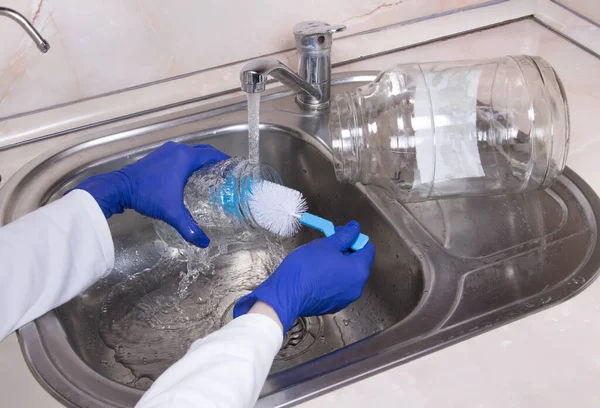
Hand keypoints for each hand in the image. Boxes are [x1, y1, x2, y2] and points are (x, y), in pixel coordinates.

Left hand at [76, 141, 228, 247]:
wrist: (119, 188)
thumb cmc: (147, 195)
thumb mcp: (171, 212)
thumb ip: (188, 227)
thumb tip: (204, 242)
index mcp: (185, 157)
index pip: (212, 154)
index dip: (225, 161)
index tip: (233, 170)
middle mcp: (178, 150)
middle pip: (203, 151)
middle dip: (215, 161)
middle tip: (224, 175)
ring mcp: (167, 151)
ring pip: (191, 153)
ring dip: (201, 162)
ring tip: (210, 177)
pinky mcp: (158, 155)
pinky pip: (180, 156)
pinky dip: (189, 163)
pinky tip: (190, 177)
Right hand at [233, 221, 374, 331]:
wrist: (287, 294)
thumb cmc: (306, 269)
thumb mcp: (326, 245)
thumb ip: (344, 236)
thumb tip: (354, 229)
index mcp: (359, 270)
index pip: (367, 248)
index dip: (354, 237)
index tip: (341, 233)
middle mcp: (357, 287)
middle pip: (358, 262)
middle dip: (345, 250)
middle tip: (329, 243)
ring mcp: (345, 298)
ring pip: (347, 275)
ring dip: (338, 264)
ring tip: (320, 257)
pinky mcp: (333, 304)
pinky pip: (337, 286)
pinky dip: (331, 277)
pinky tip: (316, 272)